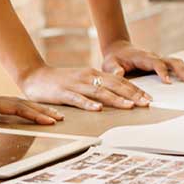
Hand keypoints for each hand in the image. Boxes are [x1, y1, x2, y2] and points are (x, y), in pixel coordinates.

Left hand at [0, 91, 63, 125]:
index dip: (32, 114)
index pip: (14, 108)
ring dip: (33, 109)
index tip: (48, 121)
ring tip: (50, 115)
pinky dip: (22, 108)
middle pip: (20, 103)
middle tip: (59, 118)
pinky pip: (9, 105)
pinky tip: (28, 112)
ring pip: (16, 103)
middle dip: (40, 111)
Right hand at [21, 64, 149, 110]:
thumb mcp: (80, 80)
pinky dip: (89, 104)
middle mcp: (87, 77)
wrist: (34, 75)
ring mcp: (75, 84)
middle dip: (132, 94)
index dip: (134, 89)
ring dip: (116, 99)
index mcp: (92, 74)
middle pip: (114, 85)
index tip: (149, 98)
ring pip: (99, 92)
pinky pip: (78, 99)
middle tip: (147, 103)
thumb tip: (115, 95)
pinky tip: (98, 109)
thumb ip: (96, 86)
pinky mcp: (63, 92)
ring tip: (130, 106)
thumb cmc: (58, 81)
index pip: (118, 81)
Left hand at [102, 40, 183, 83]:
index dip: (161, 72)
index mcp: (142, 58)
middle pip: (169, 62)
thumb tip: (119, 74)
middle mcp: (153, 57)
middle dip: (181, 71)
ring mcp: (158, 59)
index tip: (167, 82)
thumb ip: (114, 69)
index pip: (154, 63)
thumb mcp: (109, 64)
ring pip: (175, 62)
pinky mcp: (161, 62)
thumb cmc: (114, 59)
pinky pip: (176, 64)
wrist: (118, 50)